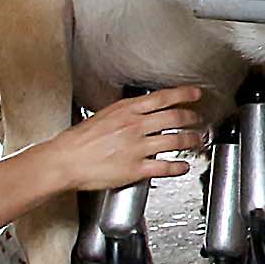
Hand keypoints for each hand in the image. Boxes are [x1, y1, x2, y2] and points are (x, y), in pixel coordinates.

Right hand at [48, 85, 207, 192]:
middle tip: (198, 120)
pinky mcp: (136, 169)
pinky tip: (183, 166)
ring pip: (175, 141)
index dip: (184, 95)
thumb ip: (125, 112)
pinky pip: (165, 166)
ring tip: (196, 142)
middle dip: (192, 119)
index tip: (196, 94)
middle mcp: (135, 126)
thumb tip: (141, 110)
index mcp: (127, 110)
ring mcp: (137, 147)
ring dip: (191, 141)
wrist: (65, 161)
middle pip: (175, 118)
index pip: (163, 98)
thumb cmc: (79, 140)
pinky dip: (179, 167)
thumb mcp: (104, 115)